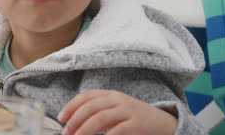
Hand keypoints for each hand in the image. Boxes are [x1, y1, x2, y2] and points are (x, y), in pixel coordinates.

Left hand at [58, 90, 176, 134]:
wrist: (164, 123)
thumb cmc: (134, 118)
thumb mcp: (115, 110)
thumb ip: (97, 113)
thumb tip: (74, 123)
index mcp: (111, 95)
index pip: (87, 96)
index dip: (71, 105)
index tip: (61, 117)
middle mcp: (118, 100)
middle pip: (91, 106)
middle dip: (75, 120)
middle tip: (66, 133)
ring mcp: (128, 111)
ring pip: (101, 117)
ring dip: (85, 129)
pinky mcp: (137, 124)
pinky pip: (118, 130)